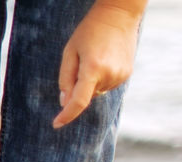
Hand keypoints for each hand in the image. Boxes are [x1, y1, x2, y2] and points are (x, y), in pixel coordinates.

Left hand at [52, 0, 143, 128]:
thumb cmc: (89, 32)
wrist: (119, 16)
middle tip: (80, 64)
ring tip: (94, 58)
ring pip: (96, 91)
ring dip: (90, 82)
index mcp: (93, 69)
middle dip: (77, 87)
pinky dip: (100, 79)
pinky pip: (106, 85)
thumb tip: (65, 102)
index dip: (66, 115)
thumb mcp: (69, 52)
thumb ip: (66, 78)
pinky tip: (103, 61)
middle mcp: (109, 75)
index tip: (56, 124)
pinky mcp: (126, 75)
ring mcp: (120, 76)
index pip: (78, 101)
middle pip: (85, 95)